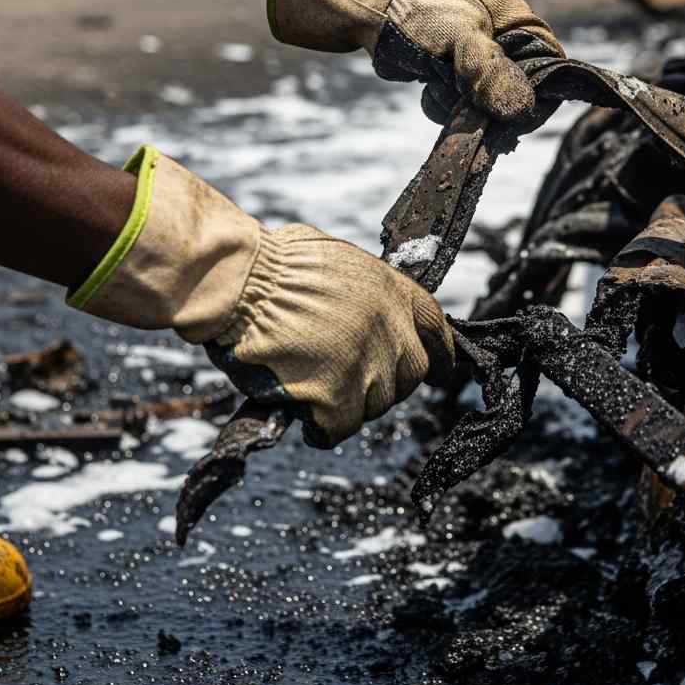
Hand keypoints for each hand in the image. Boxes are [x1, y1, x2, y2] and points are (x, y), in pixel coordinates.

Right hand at [204, 224, 454, 446]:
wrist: (242, 281)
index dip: (439, 349)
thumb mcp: (333, 257)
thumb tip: (353, 305)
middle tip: (348, 380)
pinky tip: (301, 414)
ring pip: (374, 404)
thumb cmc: (272, 263)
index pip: (433, 325)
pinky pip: (338, 427)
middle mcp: (391, 327)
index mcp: (392, 289)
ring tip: (311, 388)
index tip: (443, 366)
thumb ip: (357, 287)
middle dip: (386, 382)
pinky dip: (320, 427)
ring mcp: (368, 364)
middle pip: (410, 373)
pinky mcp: (338, 396)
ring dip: (348, 403)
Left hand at [267, 0, 563, 122]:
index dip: (536, 98)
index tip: (510, 116)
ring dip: (460, 109)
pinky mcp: (456, 78)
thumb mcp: (460, 40)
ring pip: (487, 108)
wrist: (368, 11)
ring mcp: (479, 62)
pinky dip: (443, 107)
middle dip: (488, 107)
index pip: (551, 72)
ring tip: (437, 87)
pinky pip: (462, 109)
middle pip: (519, 96)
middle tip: (462, 101)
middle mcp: (505, 43)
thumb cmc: (417, 13)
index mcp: (518, 24)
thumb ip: (491, 73)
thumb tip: (522, 111)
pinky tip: (427, 91)